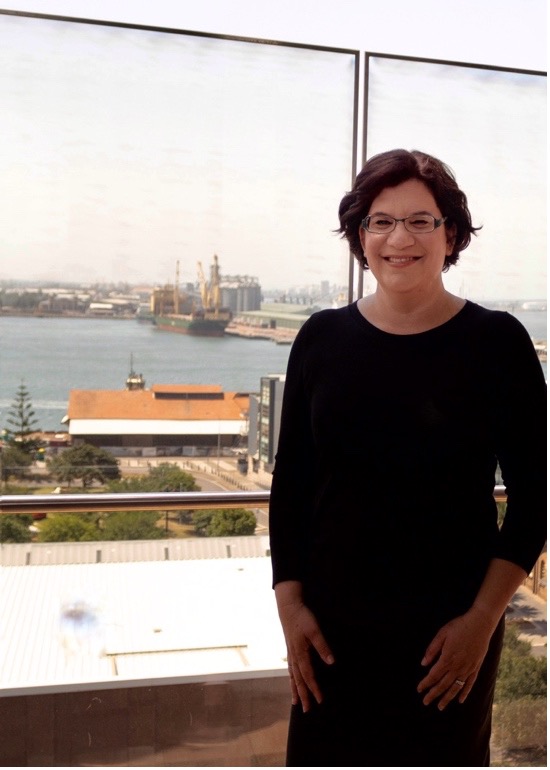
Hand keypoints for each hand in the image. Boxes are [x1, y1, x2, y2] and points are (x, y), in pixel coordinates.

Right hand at [276, 588, 334, 711]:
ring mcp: (291, 653)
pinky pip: (290, 669)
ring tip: (295, 702)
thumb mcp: (314, 630)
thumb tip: (331, 662)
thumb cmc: (302, 617)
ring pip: (292, 676)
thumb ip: (322, 646)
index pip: (308, 676)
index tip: (320, 700)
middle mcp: (294, 656)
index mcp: (300, 654)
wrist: (288, 606)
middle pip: (298, 680)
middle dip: (303, 695)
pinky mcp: (290, 649)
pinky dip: (291, 678)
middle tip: (306, 710)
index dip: (314, 688)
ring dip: (295, 689)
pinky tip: (292, 681)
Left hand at [417, 607, 493, 710]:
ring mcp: (468, 669)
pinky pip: (469, 684)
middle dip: (433, 694)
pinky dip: (464, 693)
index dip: (425, 683)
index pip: (433, 675)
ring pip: (456, 688)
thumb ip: (432, 649)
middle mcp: (457, 667)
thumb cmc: (459, 626)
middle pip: (443, 685)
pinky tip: (460, 700)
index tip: (419, 690)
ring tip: (440, 707)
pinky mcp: (476, 668)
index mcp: (447, 658)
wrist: (480, 624)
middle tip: (425, 702)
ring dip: (447, 698)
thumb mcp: (442, 634)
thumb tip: (423, 664)